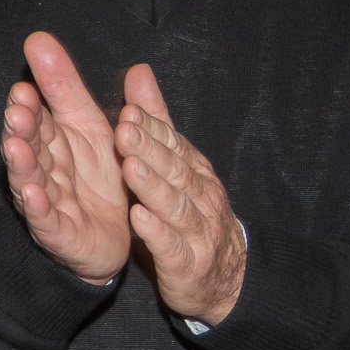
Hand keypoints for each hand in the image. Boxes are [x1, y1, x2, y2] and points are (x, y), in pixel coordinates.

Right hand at [1, 32, 129, 285]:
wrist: (117, 236)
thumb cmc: (99, 176)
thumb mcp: (87, 123)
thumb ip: (63, 86)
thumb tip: (38, 38)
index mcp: (52, 143)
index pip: (37, 120)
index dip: (29, 107)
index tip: (23, 89)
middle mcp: (44, 171)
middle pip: (29, 148)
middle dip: (21, 131)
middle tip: (17, 113)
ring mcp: (49, 203)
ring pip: (30, 182)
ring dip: (22, 166)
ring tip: (16, 147)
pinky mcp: (59, 233)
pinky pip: (46, 221)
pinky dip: (38, 209)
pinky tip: (33, 195)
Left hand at [115, 64, 247, 324]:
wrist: (226, 278)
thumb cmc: (190, 215)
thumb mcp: (175, 167)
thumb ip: (155, 123)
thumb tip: (137, 71)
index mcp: (192, 170)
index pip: (172, 143)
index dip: (152, 127)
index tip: (128, 110)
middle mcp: (199, 195)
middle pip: (174, 168)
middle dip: (150, 148)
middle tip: (123, 128)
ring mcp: (197, 230)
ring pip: (175, 204)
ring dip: (153, 185)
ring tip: (129, 167)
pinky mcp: (188, 263)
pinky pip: (172, 245)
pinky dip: (156, 231)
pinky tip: (138, 218)